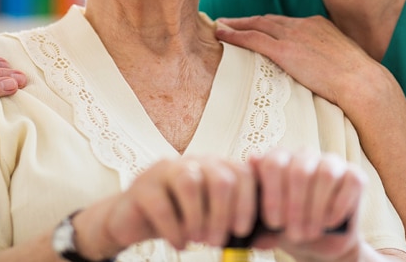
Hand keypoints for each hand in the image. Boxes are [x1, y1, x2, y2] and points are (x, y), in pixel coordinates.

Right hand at [74, 155, 258, 258]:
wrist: (135, 218)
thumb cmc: (182, 217)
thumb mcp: (212, 216)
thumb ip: (238, 222)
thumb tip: (270, 237)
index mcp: (217, 166)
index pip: (243, 174)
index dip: (248, 203)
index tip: (243, 230)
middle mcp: (195, 162)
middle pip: (220, 178)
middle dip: (223, 215)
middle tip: (218, 242)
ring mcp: (167, 170)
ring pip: (191, 183)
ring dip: (198, 218)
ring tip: (199, 240)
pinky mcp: (143, 186)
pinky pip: (161, 204)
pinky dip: (174, 230)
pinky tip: (180, 244)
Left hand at [215, 15, 386, 109]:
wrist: (364, 84)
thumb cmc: (358, 81)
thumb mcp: (343, 62)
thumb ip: (327, 60)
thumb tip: (323, 73)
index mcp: (318, 25)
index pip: (285, 22)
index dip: (266, 24)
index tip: (254, 26)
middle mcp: (303, 25)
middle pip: (267, 20)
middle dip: (246, 21)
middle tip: (227, 22)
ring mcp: (294, 36)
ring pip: (256, 26)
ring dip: (235, 25)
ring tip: (219, 27)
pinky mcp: (285, 50)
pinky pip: (253, 39)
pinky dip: (235, 35)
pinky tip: (221, 35)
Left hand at [249, 148, 363, 261]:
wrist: (320, 243)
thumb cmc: (290, 226)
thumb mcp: (269, 221)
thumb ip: (257, 203)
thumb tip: (250, 166)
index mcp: (281, 159)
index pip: (273, 163)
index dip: (273, 195)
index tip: (274, 223)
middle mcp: (306, 155)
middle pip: (299, 170)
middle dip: (296, 207)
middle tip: (295, 234)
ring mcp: (332, 162)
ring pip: (326, 175)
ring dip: (317, 209)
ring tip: (310, 232)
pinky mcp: (355, 175)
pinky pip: (350, 182)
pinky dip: (338, 206)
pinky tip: (329, 222)